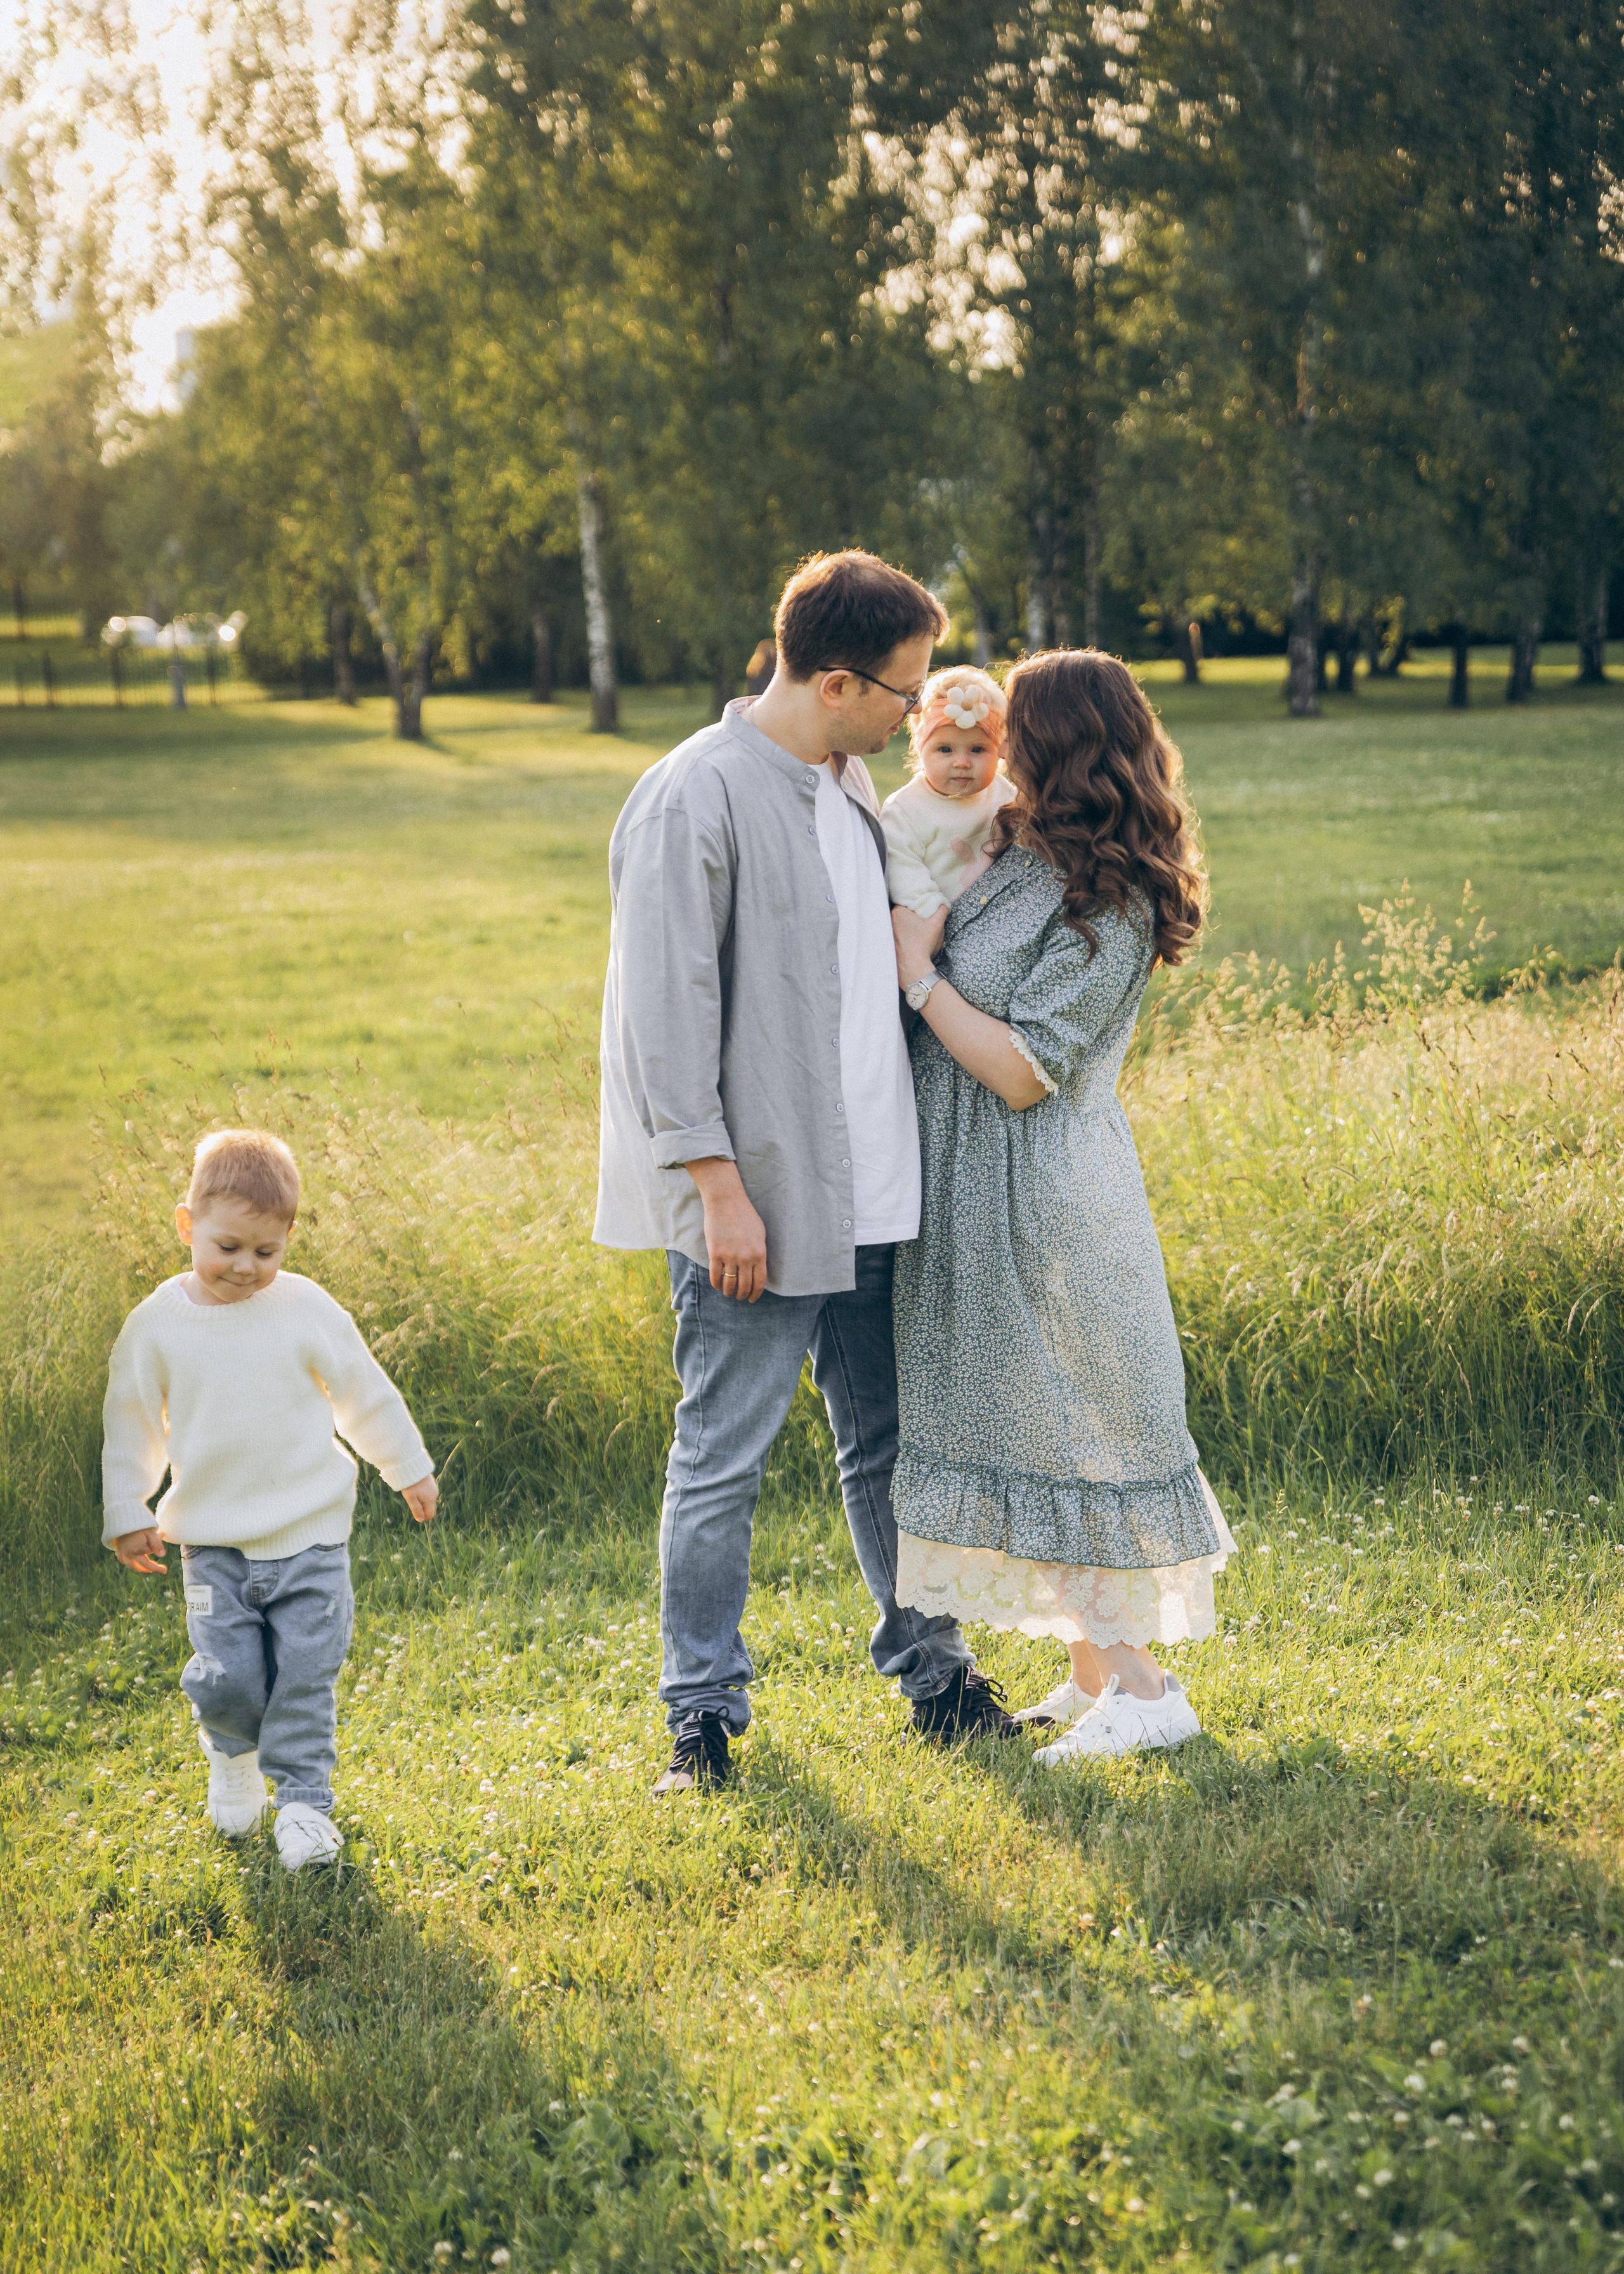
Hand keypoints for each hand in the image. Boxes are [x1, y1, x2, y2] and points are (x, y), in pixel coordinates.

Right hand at [113, 1526, 166, 1573]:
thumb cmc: (137, 1523)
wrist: (121, 1516)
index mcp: (137, 1550)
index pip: (151, 1552)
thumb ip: (157, 1544)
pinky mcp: (117, 1547)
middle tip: (163, 1570)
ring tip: (147, 1570)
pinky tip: (130, 1562)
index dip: (158, 1543)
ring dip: (139, 1568)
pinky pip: (121, 1558)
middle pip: (142, 1564)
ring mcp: (122, 1551)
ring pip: (131, 1565)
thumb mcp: (150, 1531)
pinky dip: (126, 1561)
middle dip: (153, 1567)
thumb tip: (162, 1556)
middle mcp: (128, 1553)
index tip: (162, 1533)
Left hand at [402, 1475, 438, 1523]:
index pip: (430, 1514)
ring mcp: (434, 1488)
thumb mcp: (410, 1498)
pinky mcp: (432, 1483)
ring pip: (429, 1500)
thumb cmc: (410, 1483)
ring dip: (422, 1501)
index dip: (423, 1517)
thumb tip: (420, 1520)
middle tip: (412, 1501)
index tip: (414, 1512)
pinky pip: (428, 1493)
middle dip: (422, 1508)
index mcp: (430, 1499)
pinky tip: (416, 1488)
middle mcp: (435, 1494)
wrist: (413, 1466)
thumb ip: (416, 1509)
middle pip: (430, 1507)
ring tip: (413, 1493)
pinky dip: (423, 1494)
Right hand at [687, 1157, 768, 1301]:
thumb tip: (758, 1269)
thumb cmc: (745, 1215)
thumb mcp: (760, 1233)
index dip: (756, 1294)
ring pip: (729, 1284)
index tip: (752, 1299)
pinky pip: (715, 1276)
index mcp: (759, 1253)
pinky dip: (716, 1284)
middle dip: (742, 1295)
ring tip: (728, 1293)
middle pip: (745, 1286)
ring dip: (729, 1292)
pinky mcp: (715, 1253)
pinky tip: (717, 1285)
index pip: (759, 1282)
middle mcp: (746, 1258)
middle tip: (739, 1297)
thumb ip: (759, 1252)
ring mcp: (730, 1256)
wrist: (726, 1201)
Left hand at [892, 903, 946, 987]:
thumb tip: (944, 904)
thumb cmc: (923, 944)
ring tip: (914, 929)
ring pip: (896, 922)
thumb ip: (942, 910)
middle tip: (919, 918)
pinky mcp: (887, 941)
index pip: (904, 901)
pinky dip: (900, 933)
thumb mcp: (936, 925)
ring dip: (904, 924)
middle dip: (909, 913)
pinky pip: (894, 933)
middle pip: (900, 912)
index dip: (913, 903)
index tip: (920, 908)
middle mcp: (888, 920)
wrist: (913, 965)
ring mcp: (885, 931)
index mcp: (898, 912)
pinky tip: (909, 938)